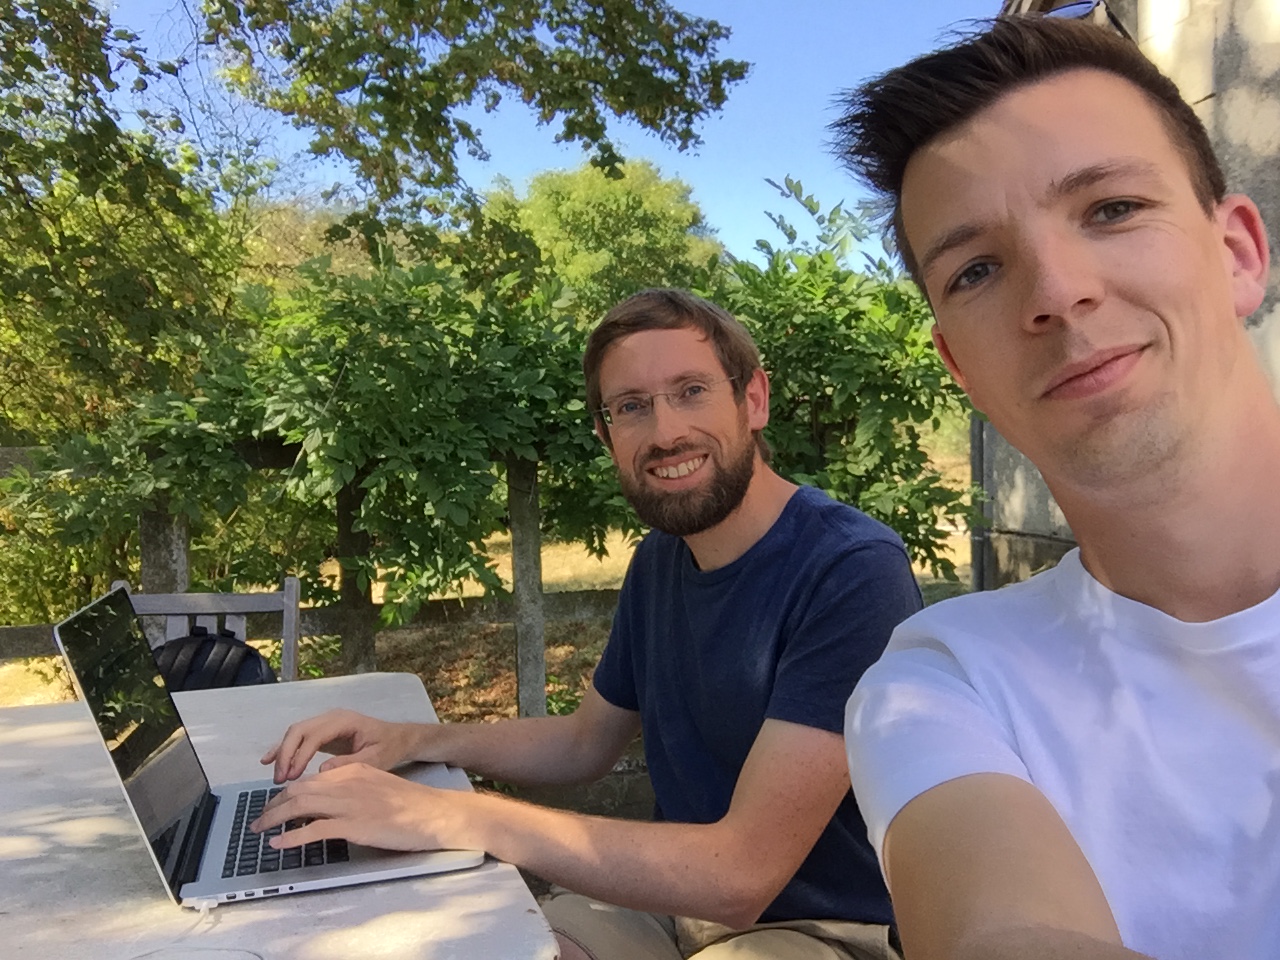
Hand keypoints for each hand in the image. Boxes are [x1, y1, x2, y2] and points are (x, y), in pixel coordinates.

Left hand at [250, 763, 466, 851]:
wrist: (435, 813)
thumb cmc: (411, 804)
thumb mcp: (378, 786)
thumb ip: (353, 789)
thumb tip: (328, 804)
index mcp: (353, 771)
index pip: (310, 779)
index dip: (286, 793)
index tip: (275, 805)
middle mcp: (348, 782)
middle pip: (299, 790)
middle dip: (273, 805)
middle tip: (259, 820)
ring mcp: (350, 803)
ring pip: (300, 806)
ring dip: (274, 818)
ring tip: (259, 830)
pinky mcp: (354, 825)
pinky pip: (314, 830)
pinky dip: (292, 837)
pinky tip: (279, 843)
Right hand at [260, 708, 428, 783]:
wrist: (398, 738)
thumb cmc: (389, 746)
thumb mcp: (376, 757)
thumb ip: (351, 762)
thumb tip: (322, 770)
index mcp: (344, 721)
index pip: (314, 736)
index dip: (301, 756)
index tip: (292, 777)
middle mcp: (331, 718)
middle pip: (298, 730)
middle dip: (286, 754)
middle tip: (280, 779)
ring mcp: (325, 723)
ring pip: (295, 733)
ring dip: (282, 753)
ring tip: (276, 777)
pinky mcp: (322, 732)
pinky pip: (298, 738)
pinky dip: (284, 748)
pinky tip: (268, 761)